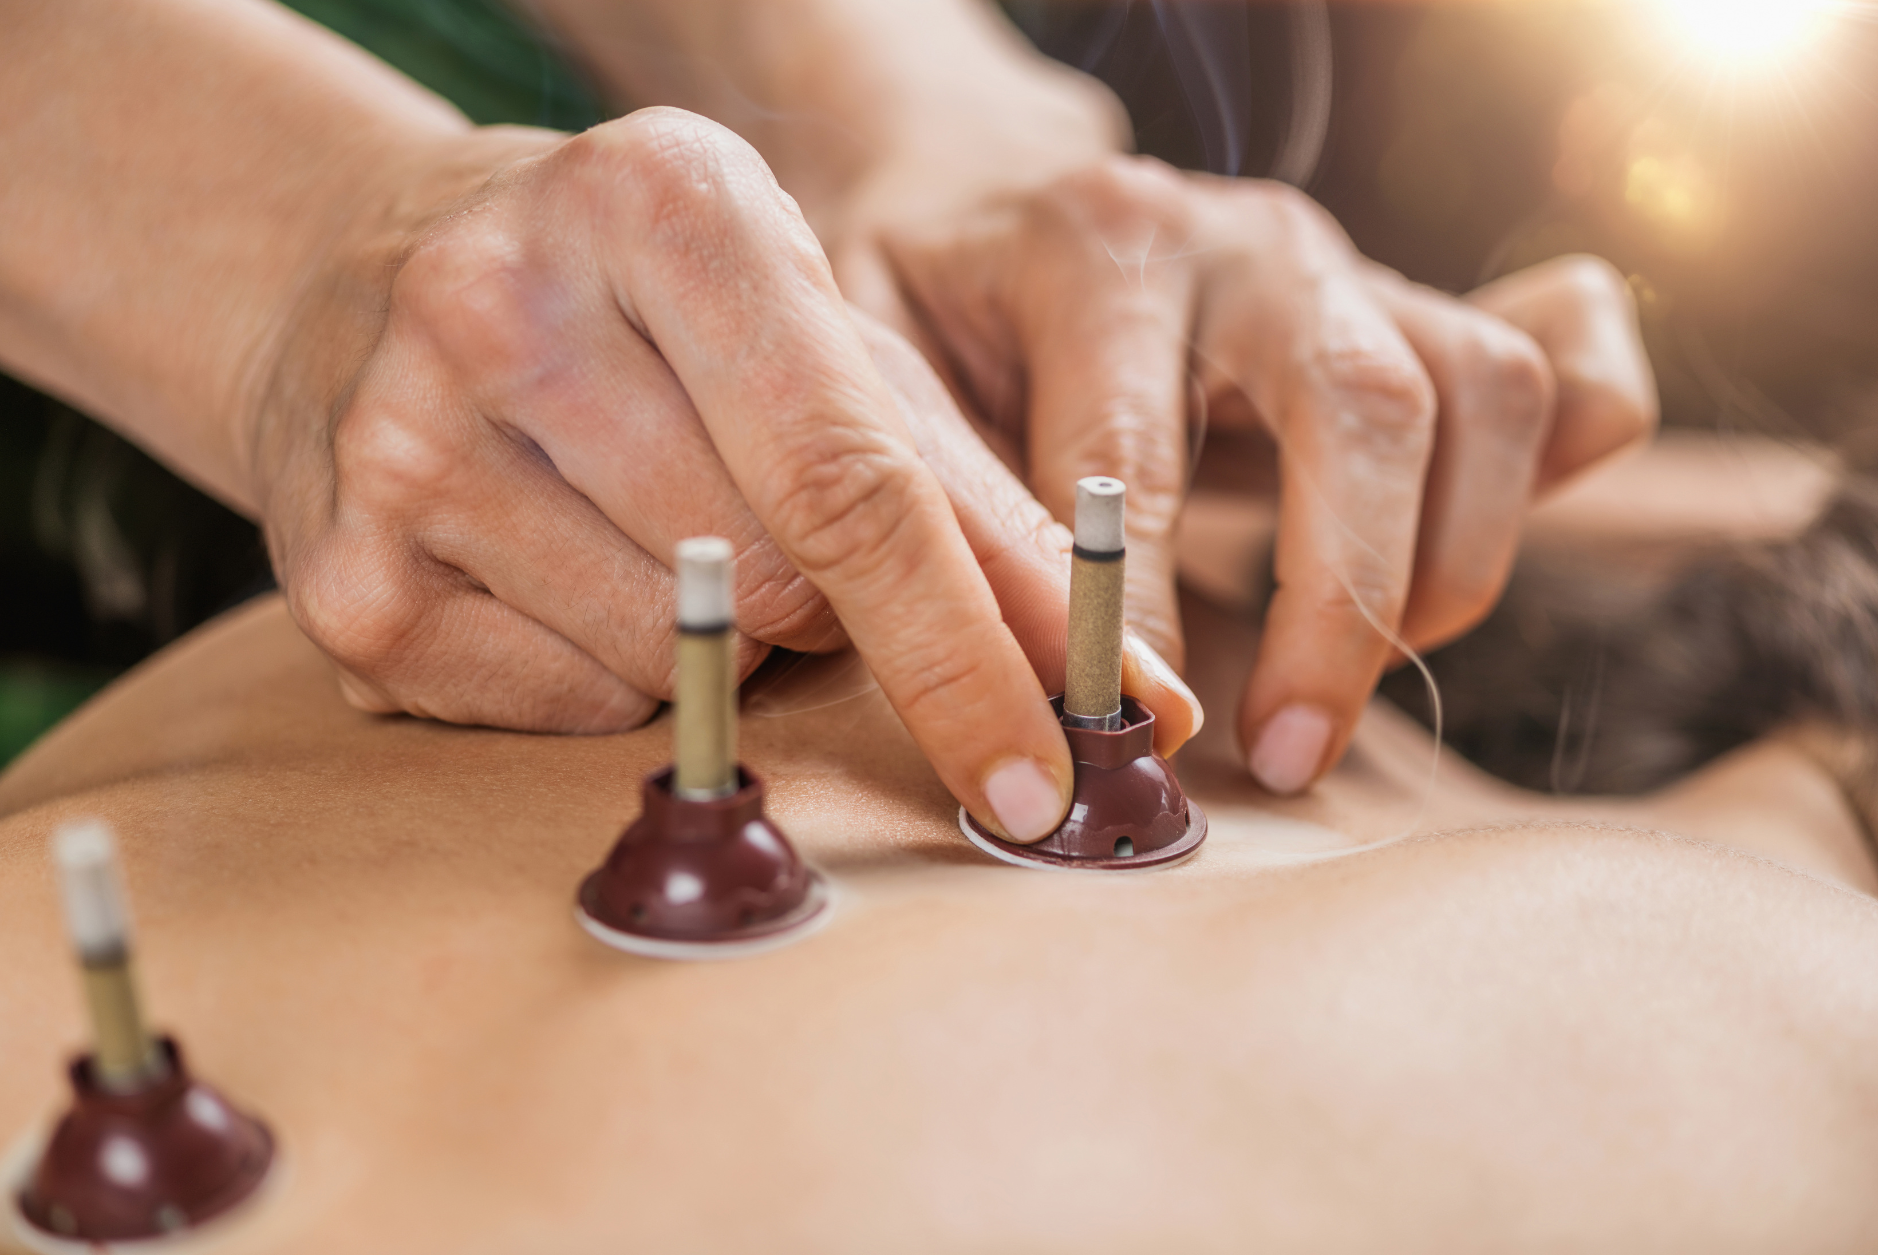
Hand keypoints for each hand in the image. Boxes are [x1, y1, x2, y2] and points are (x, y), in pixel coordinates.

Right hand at [246, 108, 1194, 843]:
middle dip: (818, 604)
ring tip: (641, 523)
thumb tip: (1141, 700)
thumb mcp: (814, 335)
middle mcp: (505, 301)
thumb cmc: (643, 313)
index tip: (1046, 778)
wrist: (362, 282)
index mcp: (664, 203)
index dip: (965, 649)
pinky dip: (609, 675)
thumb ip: (978, 506)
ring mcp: (403, 444)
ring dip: (715, 643)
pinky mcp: (343, 583)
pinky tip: (557, 567)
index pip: (853, 478)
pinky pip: (570, 710)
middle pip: (772, 584)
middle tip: (759, 522)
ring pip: (674, 662)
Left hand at [825, 154, 1656, 794]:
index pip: (1136, 453)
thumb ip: (954, 520)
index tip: (1136, 738)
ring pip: (1483, 393)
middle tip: (1288, 755)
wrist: (977, 202)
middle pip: (1363, 408)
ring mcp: (1346, 264)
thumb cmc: (922, 316)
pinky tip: (1438, 583)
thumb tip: (1060, 693)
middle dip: (1338, 606)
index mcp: (1095, 244)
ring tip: (1344, 679)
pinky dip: (1547, 483)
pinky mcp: (1409, 305)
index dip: (1141, 619)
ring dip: (1442, 566)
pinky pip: (1556, 370)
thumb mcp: (880, 391)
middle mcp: (1244, 239)